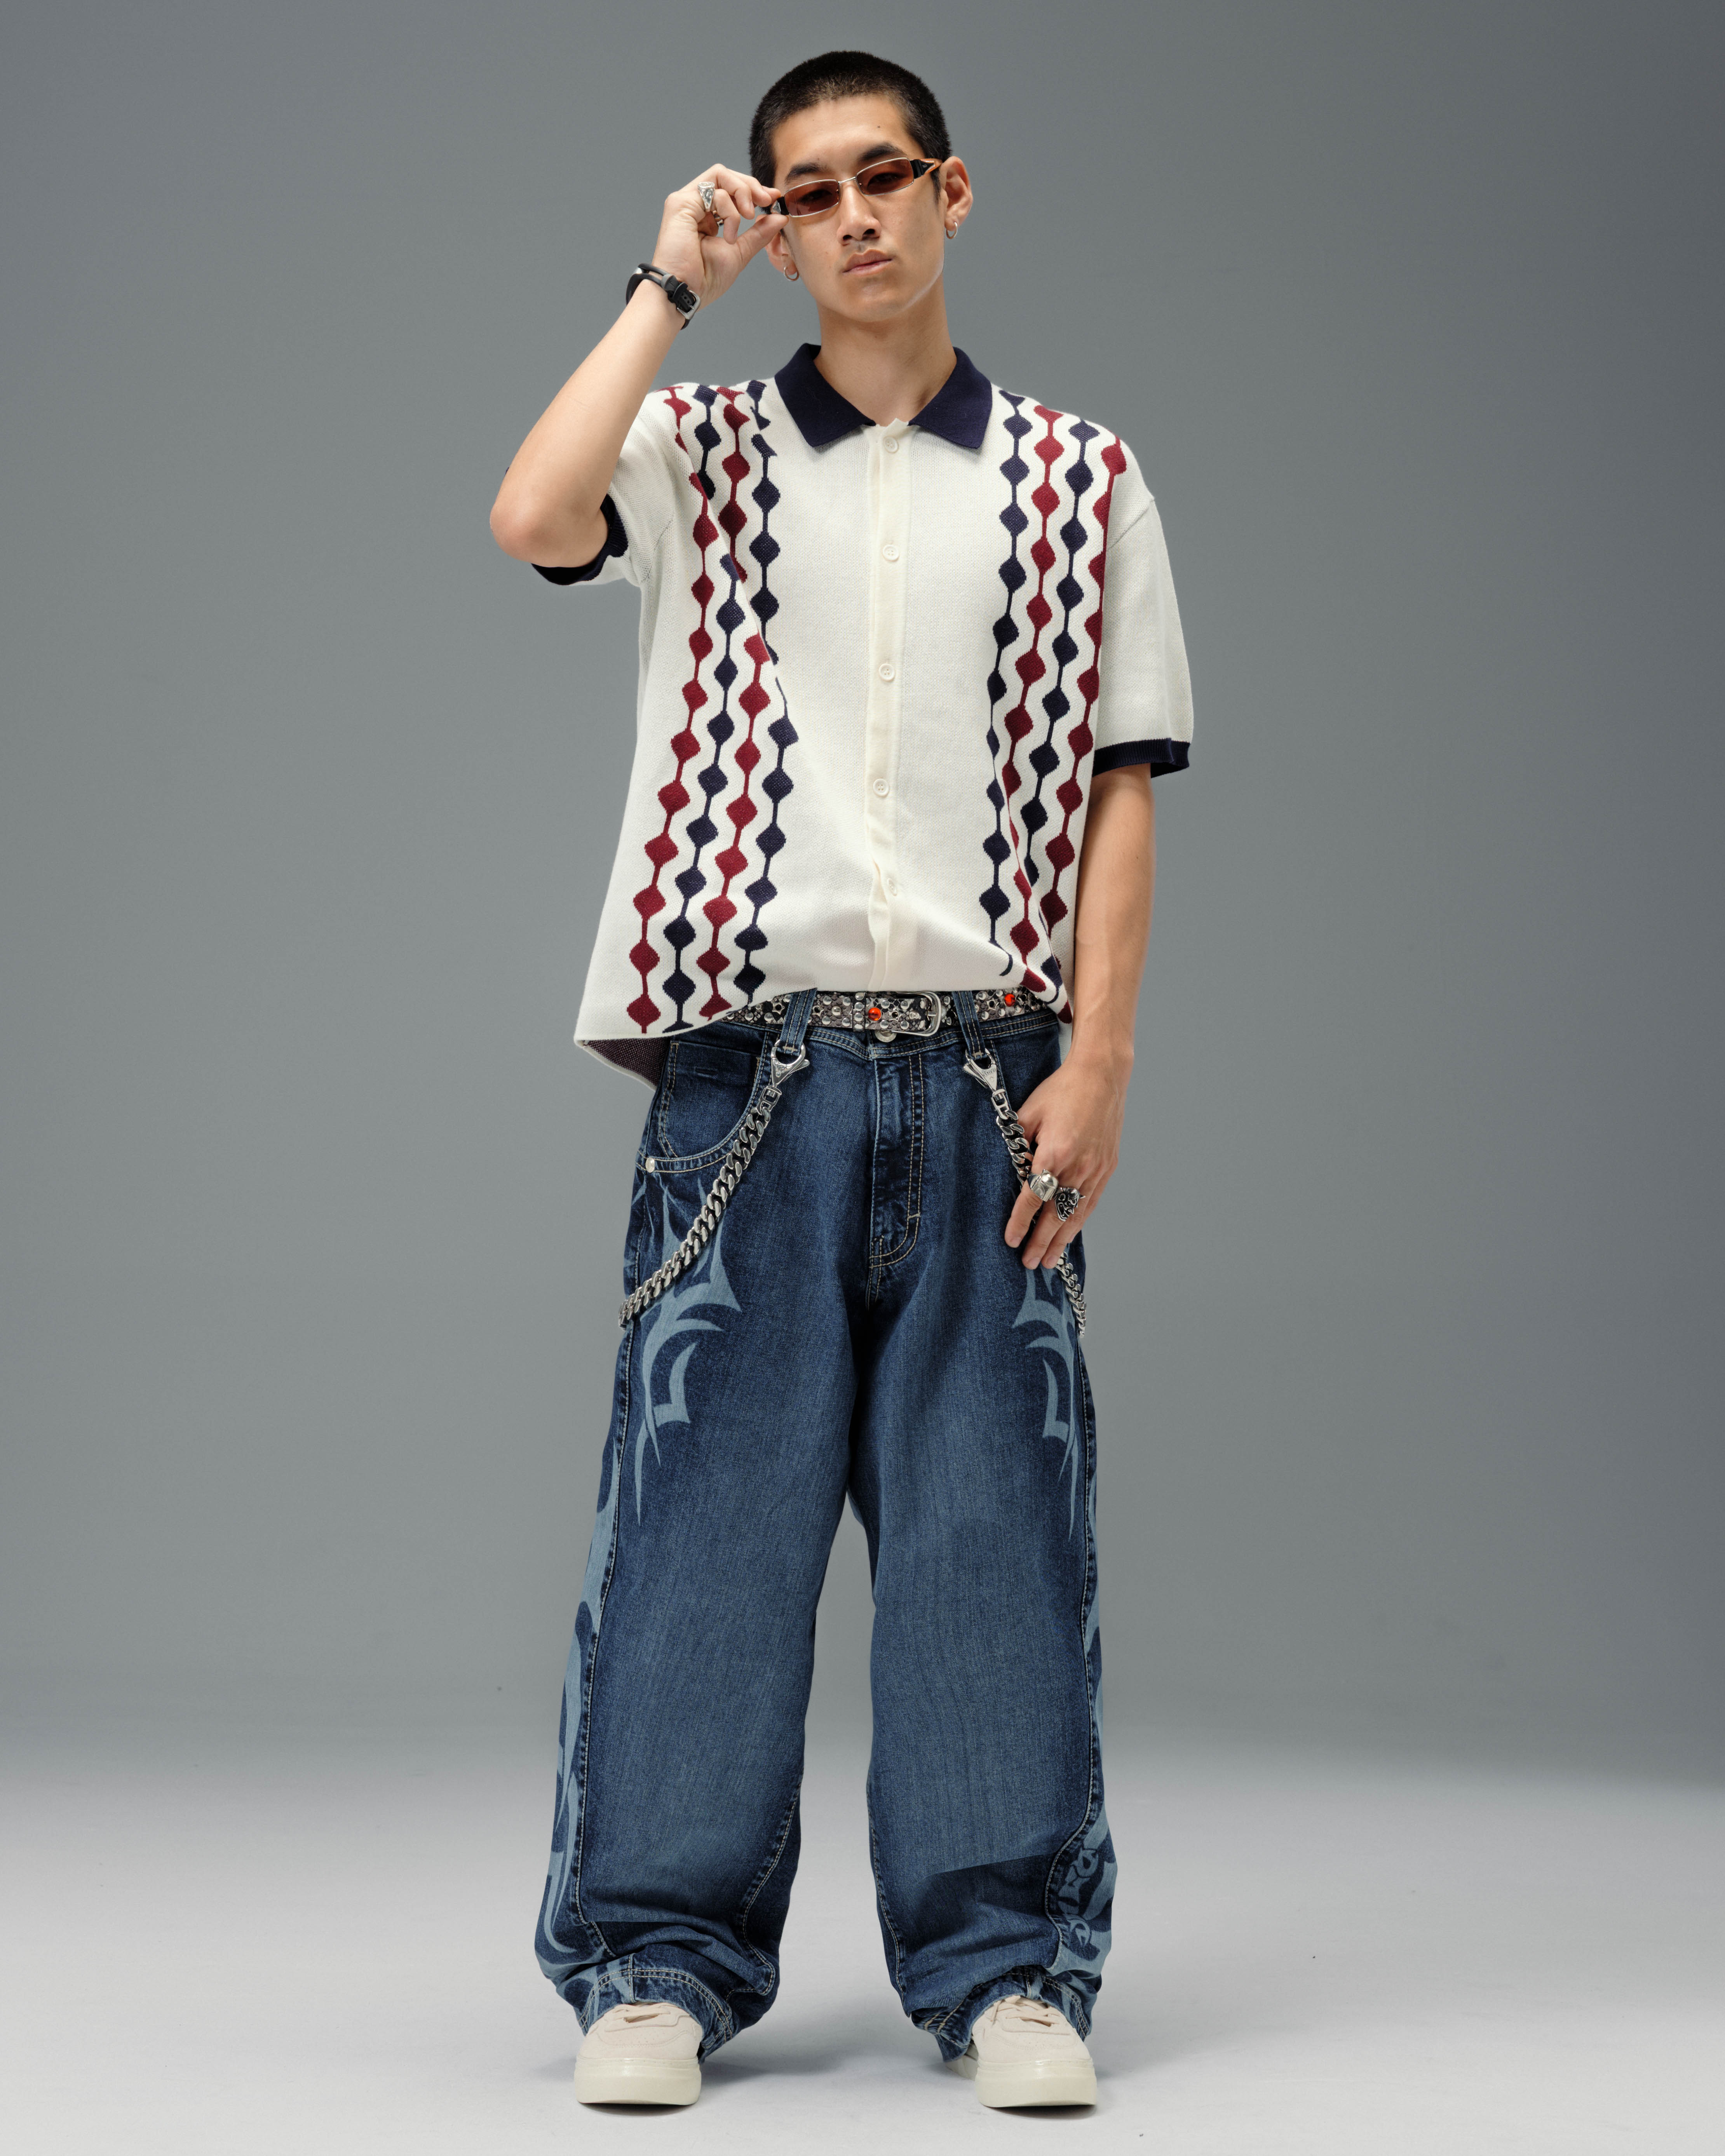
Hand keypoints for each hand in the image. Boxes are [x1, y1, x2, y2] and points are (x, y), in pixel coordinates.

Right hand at [649, 165, 785, 311]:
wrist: (685, 292)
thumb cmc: (705, 280)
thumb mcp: (740, 252)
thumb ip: (758, 234)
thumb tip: (780, 218)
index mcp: (706, 216)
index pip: (730, 190)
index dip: (753, 189)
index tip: (773, 198)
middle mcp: (695, 205)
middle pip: (726, 176)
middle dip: (751, 186)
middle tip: (766, 201)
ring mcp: (686, 201)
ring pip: (721, 175)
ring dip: (742, 195)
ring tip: (747, 220)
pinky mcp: (681, 203)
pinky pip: (715, 189)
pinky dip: (730, 209)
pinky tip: (730, 234)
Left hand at [1003, 1052, 1129, 1269]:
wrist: (1102, 1076)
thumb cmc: (1062, 1091)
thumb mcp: (1028, 1112)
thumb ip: (1016, 1142)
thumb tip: (1009, 1167)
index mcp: (1054, 1153)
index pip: (1032, 1198)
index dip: (1020, 1222)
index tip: (1010, 1240)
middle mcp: (1077, 1166)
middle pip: (1055, 1214)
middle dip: (1040, 1242)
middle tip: (1029, 1263)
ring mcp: (1095, 1169)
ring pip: (1076, 1214)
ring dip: (1061, 1240)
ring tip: (1050, 1261)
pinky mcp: (1107, 1168)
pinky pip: (1091, 1202)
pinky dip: (1079, 1221)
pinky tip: (1070, 1234)